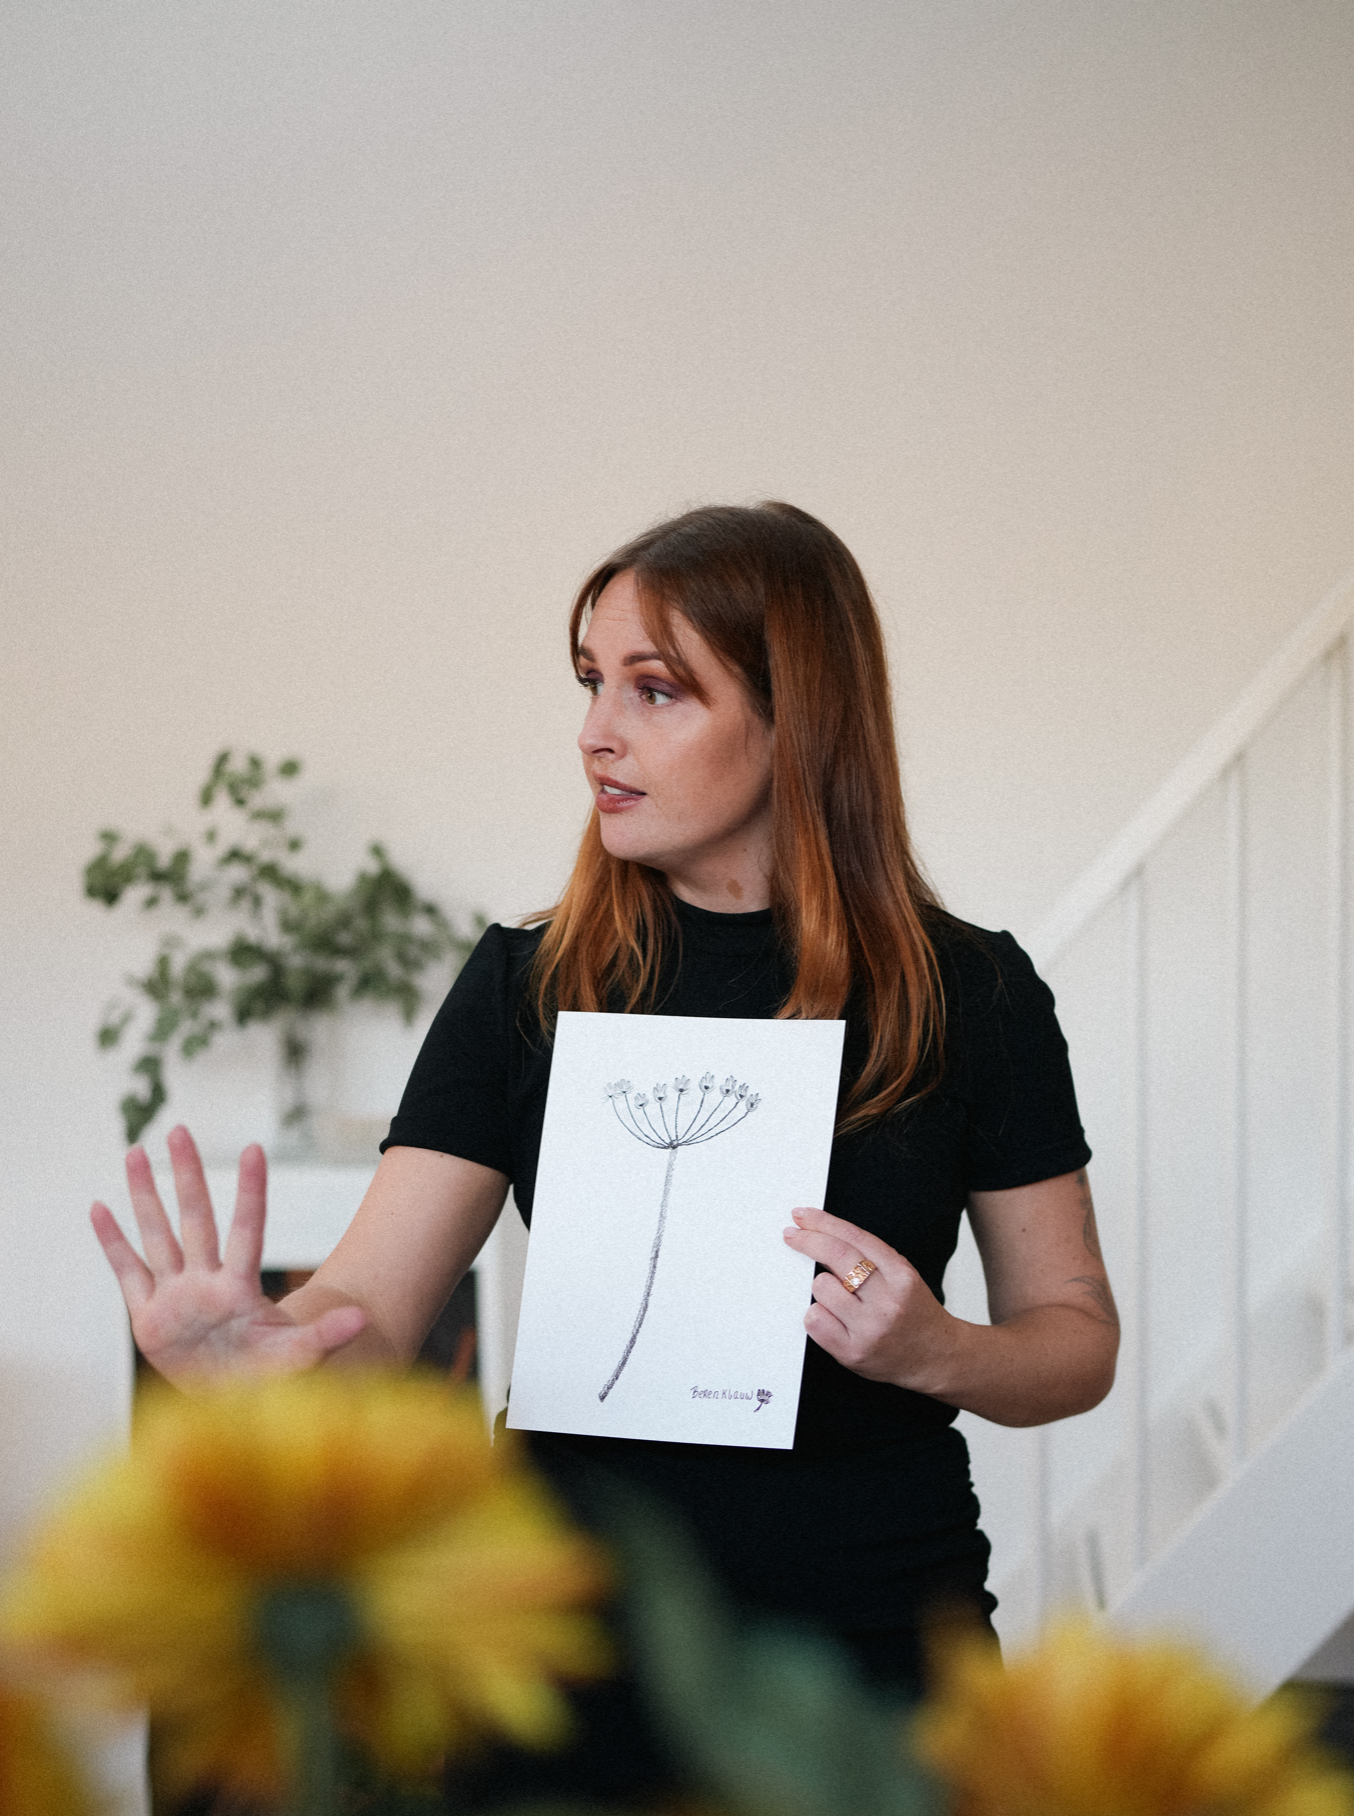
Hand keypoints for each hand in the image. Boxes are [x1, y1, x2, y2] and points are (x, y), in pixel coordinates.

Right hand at [91, 1125, 366, 1385]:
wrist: (233, 1403)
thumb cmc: (268, 1376)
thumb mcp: (297, 1359)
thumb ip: (324, 1338)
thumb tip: (365, 1319)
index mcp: (240, 1289)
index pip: (248, 1229)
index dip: (251, 1192)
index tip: (255, 1149)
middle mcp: (206, 1281)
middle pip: (195, 1219)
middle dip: (187, 1176)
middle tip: (179, 1129)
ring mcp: (175, 1295)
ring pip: (157, 1235)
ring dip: (145, 1195)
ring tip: (136, 1152)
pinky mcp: (148, 1317)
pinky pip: (128, 1272)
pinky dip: (112, 1242)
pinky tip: (99, 1208)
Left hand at [782, 1205, 955, 1391]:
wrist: (937, 1358)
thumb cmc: (914, 1315)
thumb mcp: (903, 1277)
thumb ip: (870, 1258)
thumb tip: (824, 1235)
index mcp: (901, 1275)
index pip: (855, 1238)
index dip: (824, 1222)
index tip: (803, 1216)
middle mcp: (887, 1300)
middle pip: (836, 1255)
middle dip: (808, 1240)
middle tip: (793, 1235)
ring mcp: (870, 1328)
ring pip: (821, 1287)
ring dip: (821, 1288)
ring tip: (838, 1299)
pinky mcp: (853, 1352)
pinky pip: (815, 1321)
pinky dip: (817, 1315)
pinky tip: (831, 1318)